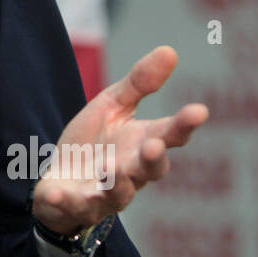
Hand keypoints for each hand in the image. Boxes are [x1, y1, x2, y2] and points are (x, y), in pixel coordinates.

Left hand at [31, 45, 207, 234]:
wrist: (59, 181)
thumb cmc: (93, 143)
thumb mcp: (112, 106)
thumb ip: (139, 84)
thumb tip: (170, 50)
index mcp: (142, 145)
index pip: (170, 135)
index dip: (185, 125)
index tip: (199, 111)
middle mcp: (131, 173)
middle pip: (150, 170)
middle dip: (153, 159)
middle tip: (154, 146)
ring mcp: (105, 194)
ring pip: (118, 194)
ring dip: (115, 182)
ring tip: (108, 166)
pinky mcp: (77, 206)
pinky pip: (74, 206)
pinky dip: (67, 201)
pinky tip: (58, 193)